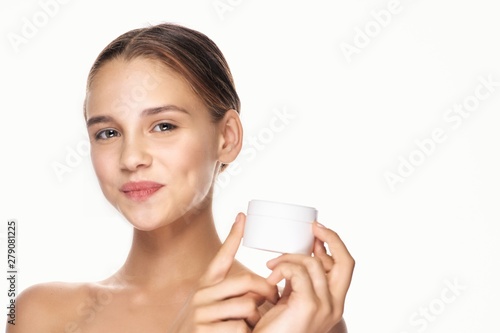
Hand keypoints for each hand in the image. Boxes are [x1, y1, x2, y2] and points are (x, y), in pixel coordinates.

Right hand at [168, 213, 277, 332]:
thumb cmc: (208, 328)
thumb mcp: (214, 305)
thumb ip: (233, 293)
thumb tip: (259, 285)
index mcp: (206, 285)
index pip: (221, 256)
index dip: (233, 236)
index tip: (243, 216)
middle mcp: (201, 295)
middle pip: (245, 282)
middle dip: (266, 291)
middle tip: (274, 299)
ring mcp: (200, 314)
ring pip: (246, 307)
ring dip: (256, 319)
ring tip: (253, 325)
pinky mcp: (203, 332)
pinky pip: (238, 328)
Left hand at [254, 222, 353, 332]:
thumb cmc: (274, 326)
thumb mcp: (291, 298)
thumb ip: (300, 280)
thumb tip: (302, 253)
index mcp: (334, 302)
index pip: (345, 265)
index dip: (334, 243)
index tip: (316, 231)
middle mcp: (335, 306)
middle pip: (346, 262)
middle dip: (331, 237)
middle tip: (313, 228)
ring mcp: (324, 307)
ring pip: (314, 263)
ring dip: (289, 257)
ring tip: (272, 266)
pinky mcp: (308, 307)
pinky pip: (298, 272)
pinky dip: (282, 268)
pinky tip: (271, 278)